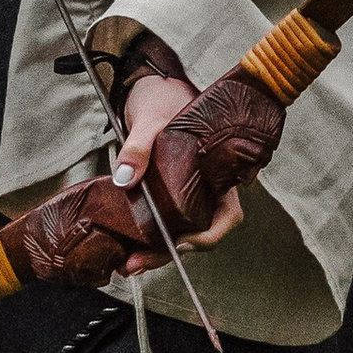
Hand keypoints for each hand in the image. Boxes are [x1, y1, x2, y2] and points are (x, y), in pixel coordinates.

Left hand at [110, 67, 247, 261]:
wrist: (151, 88)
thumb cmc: (163, 98)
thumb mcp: (150, 119)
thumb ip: (139, 147)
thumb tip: (125, 178)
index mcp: (217, 171)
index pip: (227, 214)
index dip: (209, 235)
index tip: (182, 242)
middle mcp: (206, 188)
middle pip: (197, 232)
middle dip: (168, 254)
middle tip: (137, 264)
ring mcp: (185, 193)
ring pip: (178, 233)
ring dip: (154, 252)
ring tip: (127, 264)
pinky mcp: (164, 195)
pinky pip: (161, 222)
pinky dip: (146, 238)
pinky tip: (126, 246)